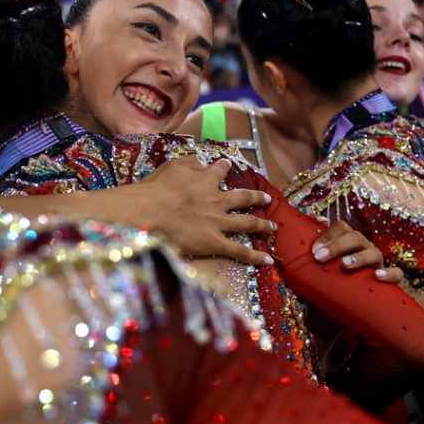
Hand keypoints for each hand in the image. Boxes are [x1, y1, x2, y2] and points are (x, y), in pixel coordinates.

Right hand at [141, 156, 275, 265]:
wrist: (150, 211)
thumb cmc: (156, 189)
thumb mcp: (172, 166)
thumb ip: (190, 162)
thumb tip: (202, 162)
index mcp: (206, 180)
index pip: (219, 171)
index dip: (224, 167)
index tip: (227, 165)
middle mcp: (218, 200)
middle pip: (243, 197)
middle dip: (256, 197)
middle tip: (266, 198)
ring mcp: (219, 222)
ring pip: (248, 223)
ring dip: (263, 224)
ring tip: (273, 227)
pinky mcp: (215, 242)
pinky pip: (239, 251)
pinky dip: (255, 257)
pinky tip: (268, 260)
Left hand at [310, 220, 402, 282]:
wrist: (349, 305)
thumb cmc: (333, 280)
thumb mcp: (323, 264)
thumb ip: (320, 244)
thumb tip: (316, 218)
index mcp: (349, 241)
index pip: (342, 227)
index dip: (328, 235)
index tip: (314, 250)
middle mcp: (364, 248)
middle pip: (356, 237)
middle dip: (337, 245)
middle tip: (320, 257)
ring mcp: (377, 262)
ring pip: (374, 252)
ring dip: (360, 257)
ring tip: (345, 264)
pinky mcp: (389, 279)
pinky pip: (396, 273)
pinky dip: (389, 273)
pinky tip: (377, 276)